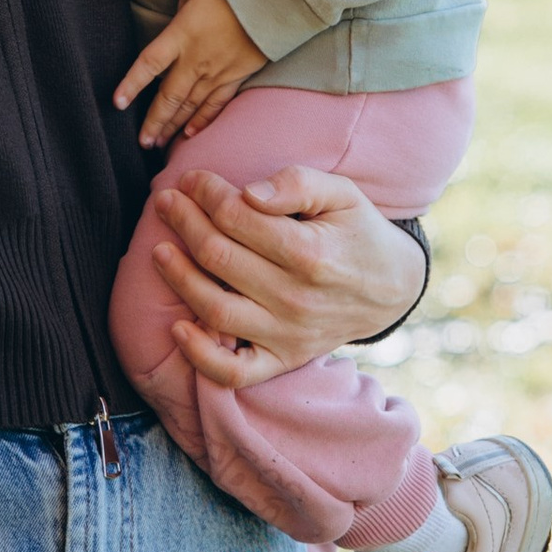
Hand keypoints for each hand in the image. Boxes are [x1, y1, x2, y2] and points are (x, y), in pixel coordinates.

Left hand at [116, 0, 266, 146]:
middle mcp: (196, 60)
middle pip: (169, 96)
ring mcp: (217, 71)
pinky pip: (216, 104)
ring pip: (190, 105)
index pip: (149, 65)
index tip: (117, 103)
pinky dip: (203, 120)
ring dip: (173, 126)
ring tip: (158, 143)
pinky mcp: (236, 75)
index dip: (132, 84)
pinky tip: (191, 134)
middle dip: (154, 121)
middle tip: (142, 142)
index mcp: (181, 36)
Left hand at [148, 163, 427, 387]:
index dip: (207, 194)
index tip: (191, 180)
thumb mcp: (343, 193)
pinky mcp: (282, 359)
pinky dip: (200, 355)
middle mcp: (296, 298)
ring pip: (214, 308)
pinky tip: (178, 326)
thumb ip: (298, 183)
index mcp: (312, 252)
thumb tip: (249, 193)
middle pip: (219, 257)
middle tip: (167, 202)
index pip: (239, 219)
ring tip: (160, 250)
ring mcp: (287, 334)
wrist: (392, 288)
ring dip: (179, 277)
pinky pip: (234, 371)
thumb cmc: (359, 232)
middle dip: (185, 223)